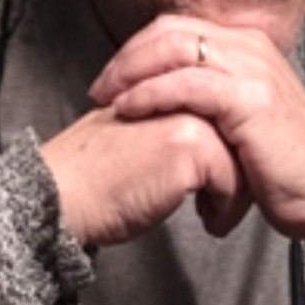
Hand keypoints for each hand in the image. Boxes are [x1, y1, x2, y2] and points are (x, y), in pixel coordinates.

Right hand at [40, 105, 250, 247]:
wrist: (62, 194)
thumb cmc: (93, 175)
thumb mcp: (140, 132)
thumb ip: (174, 124)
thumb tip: (219, 144)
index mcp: (169, 80)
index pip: (227, 113)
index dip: (232, 153)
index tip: (220, 187)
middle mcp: (183, 88)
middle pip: (241, 132)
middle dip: (240, 174)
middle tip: (224, 204)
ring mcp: (189, 112)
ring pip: (243, 157)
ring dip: (237, 195)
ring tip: (213, 215)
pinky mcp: (191, 143)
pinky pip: (233, 180)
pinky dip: (226, 209)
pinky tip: (208, 223)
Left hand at [89, 14, 304, 252]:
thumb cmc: (286, 169)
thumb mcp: (244, 122)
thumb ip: (213, 101)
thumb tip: (168, 100)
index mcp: (249, 48)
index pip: (178, 29)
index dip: (137, 50)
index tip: (109, 82)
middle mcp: (252, 48)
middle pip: (170, 30)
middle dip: (126, 57)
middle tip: (98, 88)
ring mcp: (254, 70)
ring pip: (175, 47)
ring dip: (130, 71)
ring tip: (105, 98)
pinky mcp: (252, 100)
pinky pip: (188, 83)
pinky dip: (151, 92)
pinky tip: (128, 110)